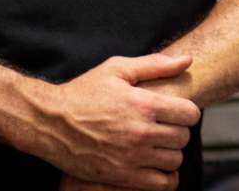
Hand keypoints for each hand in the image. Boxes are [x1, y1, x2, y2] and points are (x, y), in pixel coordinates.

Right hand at [32, 53, 199, 190]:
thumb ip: (155, 65)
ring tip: (157, 145)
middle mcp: (141, 131)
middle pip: (183, 137)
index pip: (190, 114)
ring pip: (174, 161)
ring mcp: (131, 156)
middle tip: (164, 127)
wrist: (49, 122)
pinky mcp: (121, 176)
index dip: (187, 112)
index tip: (176, 112)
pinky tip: (154, 166)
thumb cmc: (83, 92)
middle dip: (178, 131)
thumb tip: (187, 60)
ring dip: (170, 153)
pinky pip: (160, 184)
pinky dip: (164, 177)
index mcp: (144, 103)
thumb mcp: (117, 69)